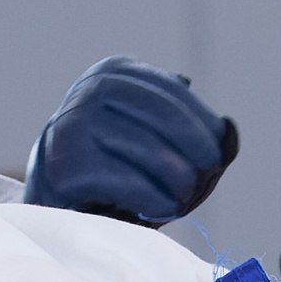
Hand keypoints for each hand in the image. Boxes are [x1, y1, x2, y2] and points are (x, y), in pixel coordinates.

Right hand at [22, 56, 238, 226]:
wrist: (52, 191)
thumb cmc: (112, 163)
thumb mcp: (145, 130)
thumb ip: (183, 124)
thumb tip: (229, 132)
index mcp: (114, 72)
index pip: (174, 94)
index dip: (204, 126)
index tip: (217, 155)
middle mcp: (92, 89)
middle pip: (168, 119)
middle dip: (195, 154)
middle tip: (203, 178)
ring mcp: (76, 125)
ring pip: (153, 153)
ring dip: (178, 183)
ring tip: (180, 199)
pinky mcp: (68, 164)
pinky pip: (131, 183)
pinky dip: (154, 199)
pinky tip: (159, 208)